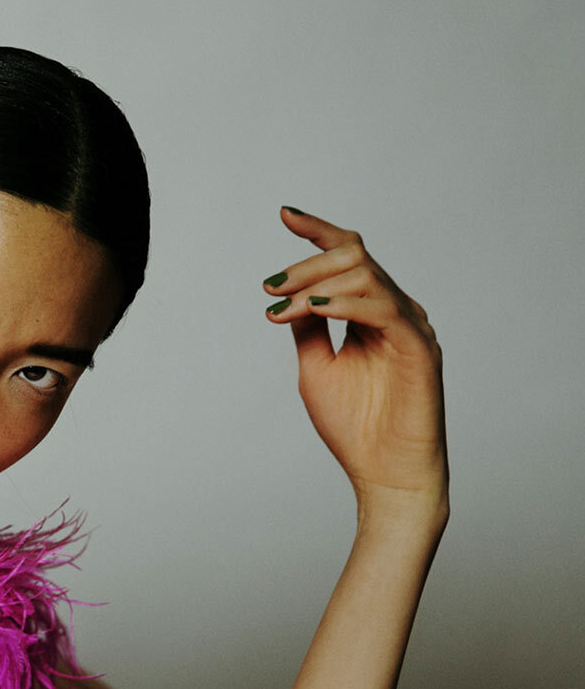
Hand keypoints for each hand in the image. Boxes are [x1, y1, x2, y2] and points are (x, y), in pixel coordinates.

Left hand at [263, 207, 446, 519]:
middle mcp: (394, 311)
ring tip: (280, 306)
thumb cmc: (355, 426)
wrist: (384, 473)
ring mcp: (409, 326)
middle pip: (355, 256)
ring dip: (315, 286)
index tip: (284, 214)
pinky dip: (345, 303)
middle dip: (306, 264)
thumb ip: (307, 328)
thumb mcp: (315, 368)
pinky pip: (383, 307)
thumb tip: (288, 295)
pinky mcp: (418, 346)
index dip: (318, 231)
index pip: (348, 257)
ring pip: (365, 275)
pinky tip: (314, 310)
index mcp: (370, 313)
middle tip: (270, 286)